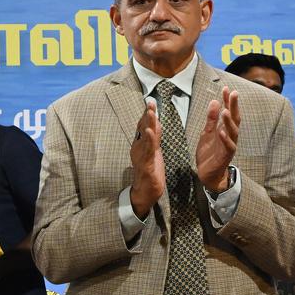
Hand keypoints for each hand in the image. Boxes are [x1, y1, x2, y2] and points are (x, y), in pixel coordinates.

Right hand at [128, 100, 164, 218]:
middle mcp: (138, 149)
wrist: (144, 193)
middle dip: (147, 115)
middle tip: (150, 102)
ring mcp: (142, 157)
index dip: (147, 114)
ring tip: (150, 113)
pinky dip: (149, 141)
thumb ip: (154, 138)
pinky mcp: (146, 166)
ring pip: (145, 138)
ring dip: (148, 125)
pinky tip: (150, 132)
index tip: (151, 101)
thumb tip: (155, 123)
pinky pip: (148, 152)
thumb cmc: (149, 172)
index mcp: (140, 145)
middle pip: (143, 130)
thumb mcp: (153, 152)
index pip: (144, 127)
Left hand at [196, 87, 239, 192]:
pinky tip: (222, 131)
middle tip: (233, 93)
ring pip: (233, 131)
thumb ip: (211, 118)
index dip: (227, 100)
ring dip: (229, 121)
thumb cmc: (209, 152)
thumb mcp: (207, 132)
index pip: (228, 111)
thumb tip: (215, 101)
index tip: (226, 88)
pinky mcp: (226, 156)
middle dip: (233, 106)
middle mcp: (230, 135)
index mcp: (225, 128)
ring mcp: (229, 145)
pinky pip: (228, 146)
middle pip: (234, 118)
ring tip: (226, 110)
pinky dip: (225, 139)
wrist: (208, 173)